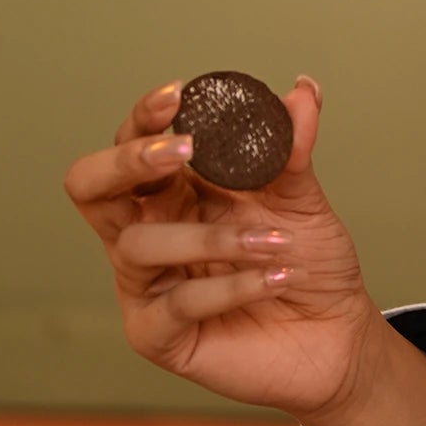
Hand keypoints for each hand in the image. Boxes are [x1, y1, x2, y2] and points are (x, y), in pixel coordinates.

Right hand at [65, 78, 381, 425]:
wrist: (335, 334)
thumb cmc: (308, 262)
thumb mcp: (303, 199)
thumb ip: (293, 148)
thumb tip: (303, 89)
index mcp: (174, 193)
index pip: (133, 145)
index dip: (144, 118)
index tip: (177, 94)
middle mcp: (147, 233)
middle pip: (90, 188)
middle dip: (127, 161)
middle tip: (184, 149)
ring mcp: (145, 286)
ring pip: (140, 245)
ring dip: (214, 235)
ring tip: (276, 240)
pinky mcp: (156, 336)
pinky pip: (177, 304)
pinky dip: (233, 285)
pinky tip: (277, 277)